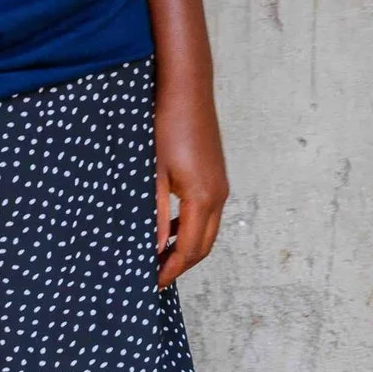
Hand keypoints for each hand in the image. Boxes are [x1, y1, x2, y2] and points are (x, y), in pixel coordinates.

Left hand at [154, 69, 228, 286]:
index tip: (151, 284)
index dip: (172, 270)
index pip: (191, 250)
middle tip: (155, 276)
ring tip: (159, 255)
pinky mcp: (216, 173)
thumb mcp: (154, 173)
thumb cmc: (166, 125)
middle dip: (181, 264)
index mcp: (203, 197)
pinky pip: (208, 211)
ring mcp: (221, 183)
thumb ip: (155, 215)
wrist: (186, 87)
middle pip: (205, 245)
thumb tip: (154, 249)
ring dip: (187, 246)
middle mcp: (219, 194)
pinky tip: (170, 226)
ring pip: (208, 229)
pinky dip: (192, 227)